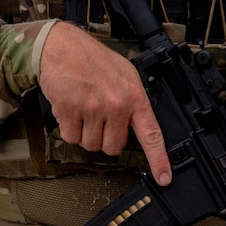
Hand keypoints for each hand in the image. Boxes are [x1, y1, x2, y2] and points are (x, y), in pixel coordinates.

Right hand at [35, 22, 171, 184]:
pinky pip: (71, 138)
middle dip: (105, 138)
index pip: (152, 134)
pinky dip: (69, 129)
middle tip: (99, 119)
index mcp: (134, 97)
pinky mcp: (70, 112)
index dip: (159, 160)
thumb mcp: (125, 75)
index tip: (164, 178)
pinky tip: (71, 110)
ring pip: (91, 145)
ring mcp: (92, 109)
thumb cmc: (92, 59)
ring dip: (85, 134)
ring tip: (84, 109)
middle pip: (113, 148)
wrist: (61, 46)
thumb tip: (136, 127)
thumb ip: (133, 101)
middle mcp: (116, 105)